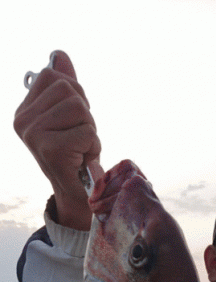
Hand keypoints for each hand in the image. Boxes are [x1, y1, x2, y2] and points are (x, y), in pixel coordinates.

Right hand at [14, 51, 102, 229]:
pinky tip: (82, 159)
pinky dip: (93, 145)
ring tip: (80, 148)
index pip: (53, 77)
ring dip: (90, 129)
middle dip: (84, 114)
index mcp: (23, 111)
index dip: (74, 95)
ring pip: (79, 109)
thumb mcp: (69, 116)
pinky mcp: (51, 149)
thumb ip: (64, 86)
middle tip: (78, 138)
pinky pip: (87, 131)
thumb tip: (60, 55)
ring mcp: (34, 135)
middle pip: (69, 91)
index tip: (72, 121)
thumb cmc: (75, 155)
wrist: (76, 194)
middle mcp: (22, 122)